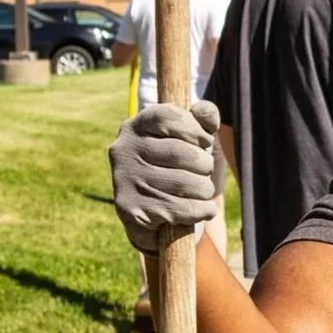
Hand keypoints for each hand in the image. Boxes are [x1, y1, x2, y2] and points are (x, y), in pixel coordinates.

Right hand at [110, 101, 220, 255]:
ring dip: (205, 190)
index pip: (168, 116)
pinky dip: (203, 210)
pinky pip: (184, 209)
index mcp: (135, 127)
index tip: (204, 141)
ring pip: (188, 183)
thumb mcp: (193, 139)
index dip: (196, 129)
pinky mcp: (131, 209)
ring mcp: (125, 180)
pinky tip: (201, 210)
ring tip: (200, 191)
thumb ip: (202, 119)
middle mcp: (124, 150)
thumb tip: (208, 115)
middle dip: (206, 165)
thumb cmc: (179, 170)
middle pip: (183, 153)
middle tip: (204, 171)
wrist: (157, 217)